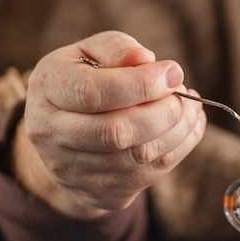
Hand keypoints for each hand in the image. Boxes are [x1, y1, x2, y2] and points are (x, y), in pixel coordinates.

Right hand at [16, 31, 206, 218]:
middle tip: (185, 94)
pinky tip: (189, 127)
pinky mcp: (100, 191)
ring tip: (192, 108)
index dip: (141, 84)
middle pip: (117, 132)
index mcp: (47, 89)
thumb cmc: (87, 78)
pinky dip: (180, 148)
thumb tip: (147, 59)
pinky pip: (150, 174)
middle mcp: (51, 134)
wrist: (64, 131)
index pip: (92, 92)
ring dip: (179, 131)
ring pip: (138, 156)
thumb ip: (118, 49)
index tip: (174, 73)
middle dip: (164, 112)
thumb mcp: (92, 52)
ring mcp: (73, 169)